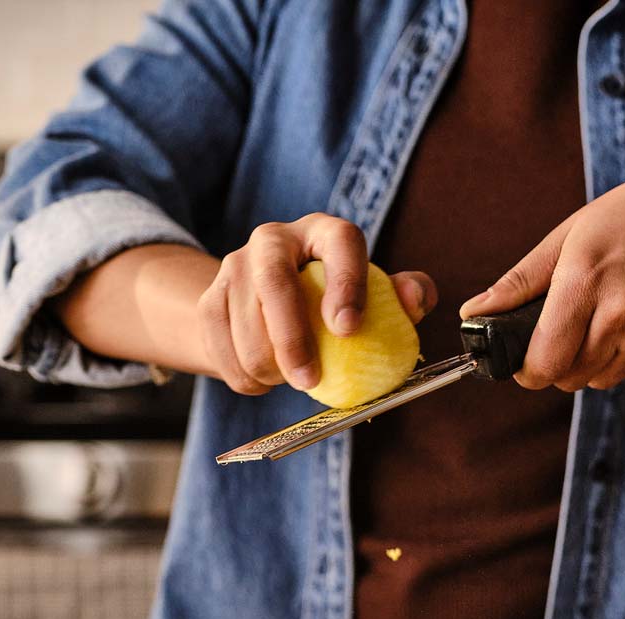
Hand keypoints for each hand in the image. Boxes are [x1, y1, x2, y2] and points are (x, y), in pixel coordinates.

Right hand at [198, 212, 435, 394]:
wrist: (259, 303)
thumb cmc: (330, 301)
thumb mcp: (371, 293)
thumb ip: (403, 294)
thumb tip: (415, 300)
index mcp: (322, 231)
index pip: (340, 243)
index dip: (347, 284)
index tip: (349, 329)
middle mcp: (272, 239)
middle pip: (275, 284)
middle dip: (291, 339)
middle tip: (310, 382)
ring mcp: (233, 266)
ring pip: (244, 328)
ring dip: (269, 369)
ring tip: (291, 380)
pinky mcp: (209, 300)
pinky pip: (224, 352)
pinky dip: (247, 378)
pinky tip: (265, 379)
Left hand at [459, 150, 624, 390]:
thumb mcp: (573, 233)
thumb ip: (520, 281)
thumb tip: (473, 312)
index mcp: (585, 283)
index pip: (542, 363)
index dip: (524, 370)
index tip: (520, 358)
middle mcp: (620, 316)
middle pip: (565, 378)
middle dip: (551, 364)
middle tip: (556, 333)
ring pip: (596, 380)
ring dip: (584, 363)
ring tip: (595, 320)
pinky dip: (618, 357)